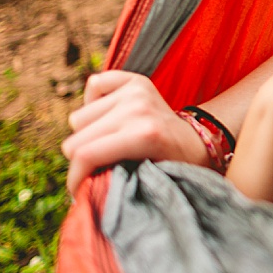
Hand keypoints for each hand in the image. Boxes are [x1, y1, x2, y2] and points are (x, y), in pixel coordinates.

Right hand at [62, 72, 206, 195]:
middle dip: (81, 160)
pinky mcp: (135, 80)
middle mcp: (137, 107)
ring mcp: (136, 90)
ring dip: (88, 133)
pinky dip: (94, 102)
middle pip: (77, 139)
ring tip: (108, 142)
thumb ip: (112, 180)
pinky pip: (94, 85)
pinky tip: (107, 117)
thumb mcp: (146, 179)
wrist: (197, 139)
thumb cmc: (173, 165)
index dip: (74, 178)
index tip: (77, 191)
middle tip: (97, 168)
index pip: (85, 155)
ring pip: (78, 118)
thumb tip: (78, 192)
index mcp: (143, 135)